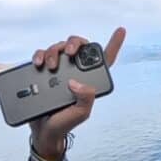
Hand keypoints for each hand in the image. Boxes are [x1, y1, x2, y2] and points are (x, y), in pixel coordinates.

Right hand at [29, 28, 125, 157]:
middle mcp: (76, 73)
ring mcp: (60, 71)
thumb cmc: (65, 123)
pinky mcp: (44, 71)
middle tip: (69, 51)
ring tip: (50, 66)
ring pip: (59, 48)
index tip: (121, 30)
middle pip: (79, 47)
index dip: (114, 44)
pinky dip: (40, 55)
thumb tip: (78, 83)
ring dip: (54, 51)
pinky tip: (39, 63)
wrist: (43, 130)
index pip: (105, 60)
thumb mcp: (81, 113)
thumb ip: (86, 99)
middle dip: (74, 43)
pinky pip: (42, 55)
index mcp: (90, 81)